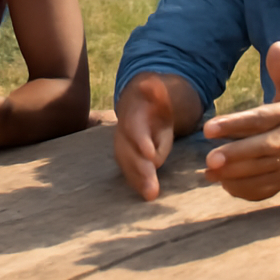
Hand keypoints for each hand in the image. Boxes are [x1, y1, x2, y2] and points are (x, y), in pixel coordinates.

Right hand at [114, 73, 175, 200]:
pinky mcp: (124, 156)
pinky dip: (136, 182)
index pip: (134, 128)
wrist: (139, 105)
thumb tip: (150, 85)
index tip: (150, 154)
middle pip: (128, 151)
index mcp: (132, 114)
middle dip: (140, 169)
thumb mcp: (159, 92)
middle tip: (153, 188)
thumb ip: (155, 91)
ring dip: (137, 180)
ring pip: (126, 163)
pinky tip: (145, 193)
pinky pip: (128, 170)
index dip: (141, 141)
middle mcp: (122, 132)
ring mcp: (121, 145)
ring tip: (151, 195)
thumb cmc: (154, 101)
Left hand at [202, 42, 279, 200]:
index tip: (209, 128)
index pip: (259, 120)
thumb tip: (276, 45)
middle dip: (234, 155)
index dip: (234, 124)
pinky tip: (223, 184)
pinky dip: (243, 190)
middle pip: (259, 150)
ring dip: (233, 175)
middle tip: (209, 158)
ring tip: (208, 172)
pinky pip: (262, 190)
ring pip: (258, 173)